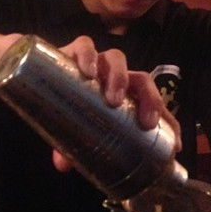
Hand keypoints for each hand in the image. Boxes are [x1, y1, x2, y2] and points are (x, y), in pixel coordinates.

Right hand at [52, 36, 180, 172]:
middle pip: (141, 79)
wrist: (34, 77)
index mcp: (124, 95)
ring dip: (119, 78)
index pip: (153, 104)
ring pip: (117, 59)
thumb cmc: (65, 106)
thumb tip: (62, 166)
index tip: (175, 146)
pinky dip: (88, 56)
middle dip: (149, 99)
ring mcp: (96, 61)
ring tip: (112, 100)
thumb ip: (70, 148)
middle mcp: (114, 76)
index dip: (168, 123)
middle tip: (145, 122)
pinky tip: (87, 71)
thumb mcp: (72, 131)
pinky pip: (85, 45)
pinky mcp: (73, 50)